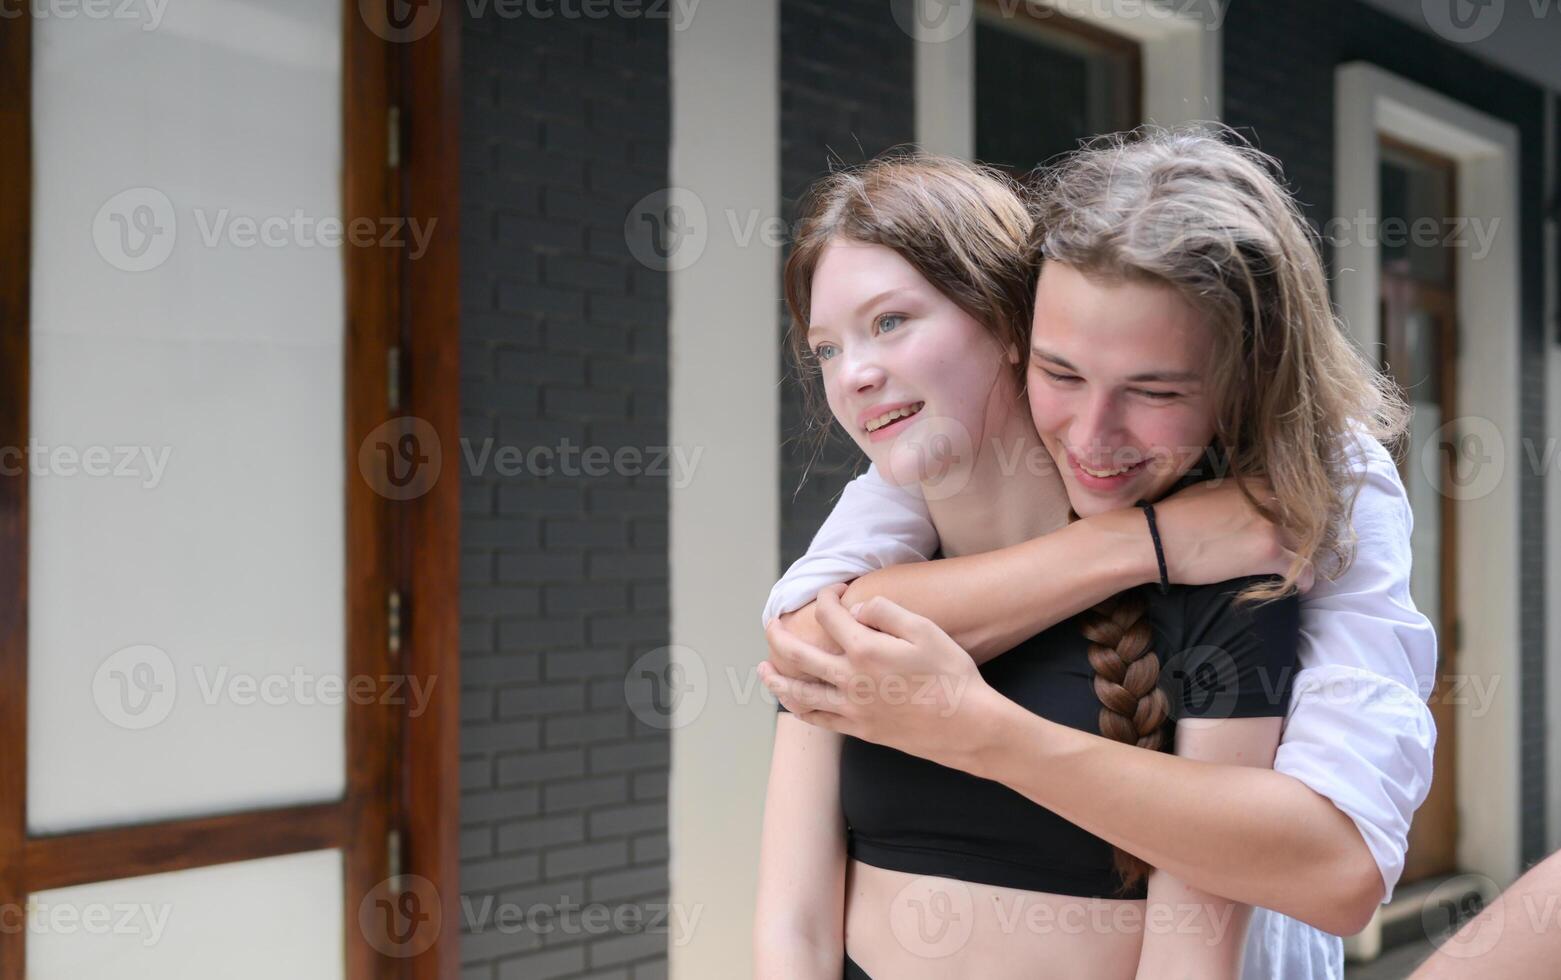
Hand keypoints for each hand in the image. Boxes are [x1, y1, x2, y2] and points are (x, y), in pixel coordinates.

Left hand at [759, 583, 998, 771]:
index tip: (833, 591)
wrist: (968, 726)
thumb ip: (885, 612)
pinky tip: (794, 704)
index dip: (827, 597)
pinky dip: (801, 709)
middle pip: (798, 655)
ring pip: (800, 694)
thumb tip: (855, 610)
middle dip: (778, 636)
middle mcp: (850, 680)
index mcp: (865, 650)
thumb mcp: (925, 630)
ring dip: (776, 680)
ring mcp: (853, 709)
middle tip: (770, 625)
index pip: (830, 616)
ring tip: (763, 670)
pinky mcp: (861, 730)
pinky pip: (819, 720)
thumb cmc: (952, 675)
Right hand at [1153, 479, 1314, 591]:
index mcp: (1255, 484)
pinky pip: (1303, 568)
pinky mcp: (1269, 554)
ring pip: (1305, 543)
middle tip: (1291, 551)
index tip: (1286, 528)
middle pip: (1301, 520)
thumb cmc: (1173, 516)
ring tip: (1295, 569)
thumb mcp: (1209, 490)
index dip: (1289, 516)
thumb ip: (1235, 494)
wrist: (1159, 540)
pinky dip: (1305, 579)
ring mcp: (1272, 527)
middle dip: (1298, 536)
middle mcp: (1270, 501)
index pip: (1289, 499)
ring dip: (1301, 556)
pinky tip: (1302, 586)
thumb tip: (1240, 503)